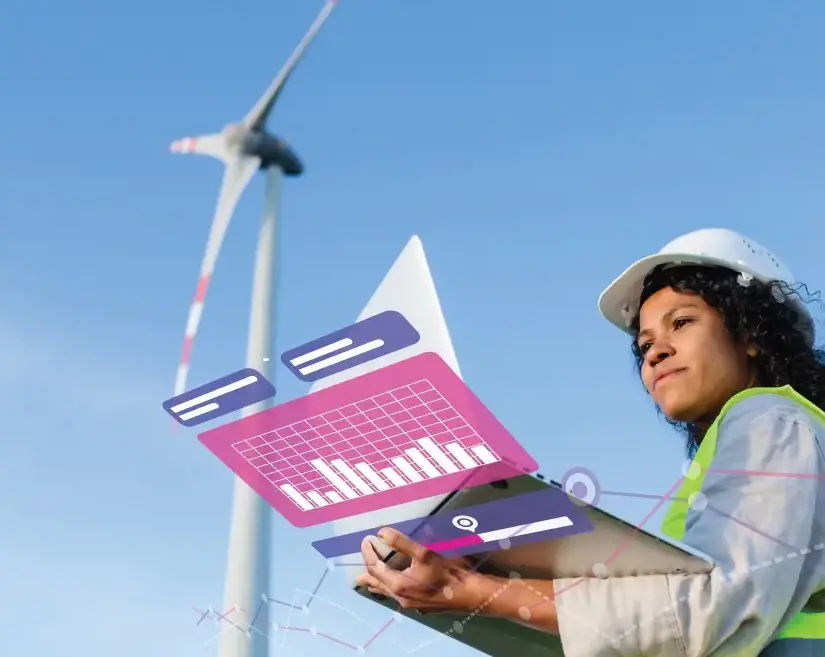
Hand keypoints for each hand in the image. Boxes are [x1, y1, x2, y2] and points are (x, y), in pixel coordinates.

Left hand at [355, 527, 490, 612]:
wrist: (471, 595)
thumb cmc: (449, 572)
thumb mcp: (425, 553)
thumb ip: (402, 543)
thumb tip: (380, 533)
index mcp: (399, 585)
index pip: (375, 567)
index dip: (368, 553)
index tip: (366, 539)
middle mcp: (401, 598)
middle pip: (378, 583)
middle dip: (368, 571)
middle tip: (360, 564)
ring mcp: (410, 604)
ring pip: (387, 592)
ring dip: (377, 583)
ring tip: (366, 581)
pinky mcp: (420, 605)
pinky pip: (397, 597)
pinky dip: (389, 588)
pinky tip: (394, 587)